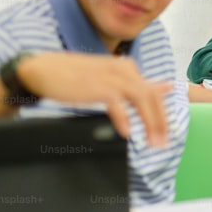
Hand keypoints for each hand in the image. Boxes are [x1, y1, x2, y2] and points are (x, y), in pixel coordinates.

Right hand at [17, 53, 170, 145]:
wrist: (45, 69)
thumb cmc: (76, 76)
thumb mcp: (110, 78)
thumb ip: (137, 84)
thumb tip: (165, 87)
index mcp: (128, 68)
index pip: (154, 93)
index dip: (163, 115)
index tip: (166, 134)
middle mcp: (124, 70)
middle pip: (151, 97)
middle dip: (160, 122)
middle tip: (162, 143)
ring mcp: (111, 77)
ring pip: (140, 99)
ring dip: (149, 122)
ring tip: (150, 141)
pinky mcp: (97, 86)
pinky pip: (116, 103)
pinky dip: (123, 118)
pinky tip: (126, 132)